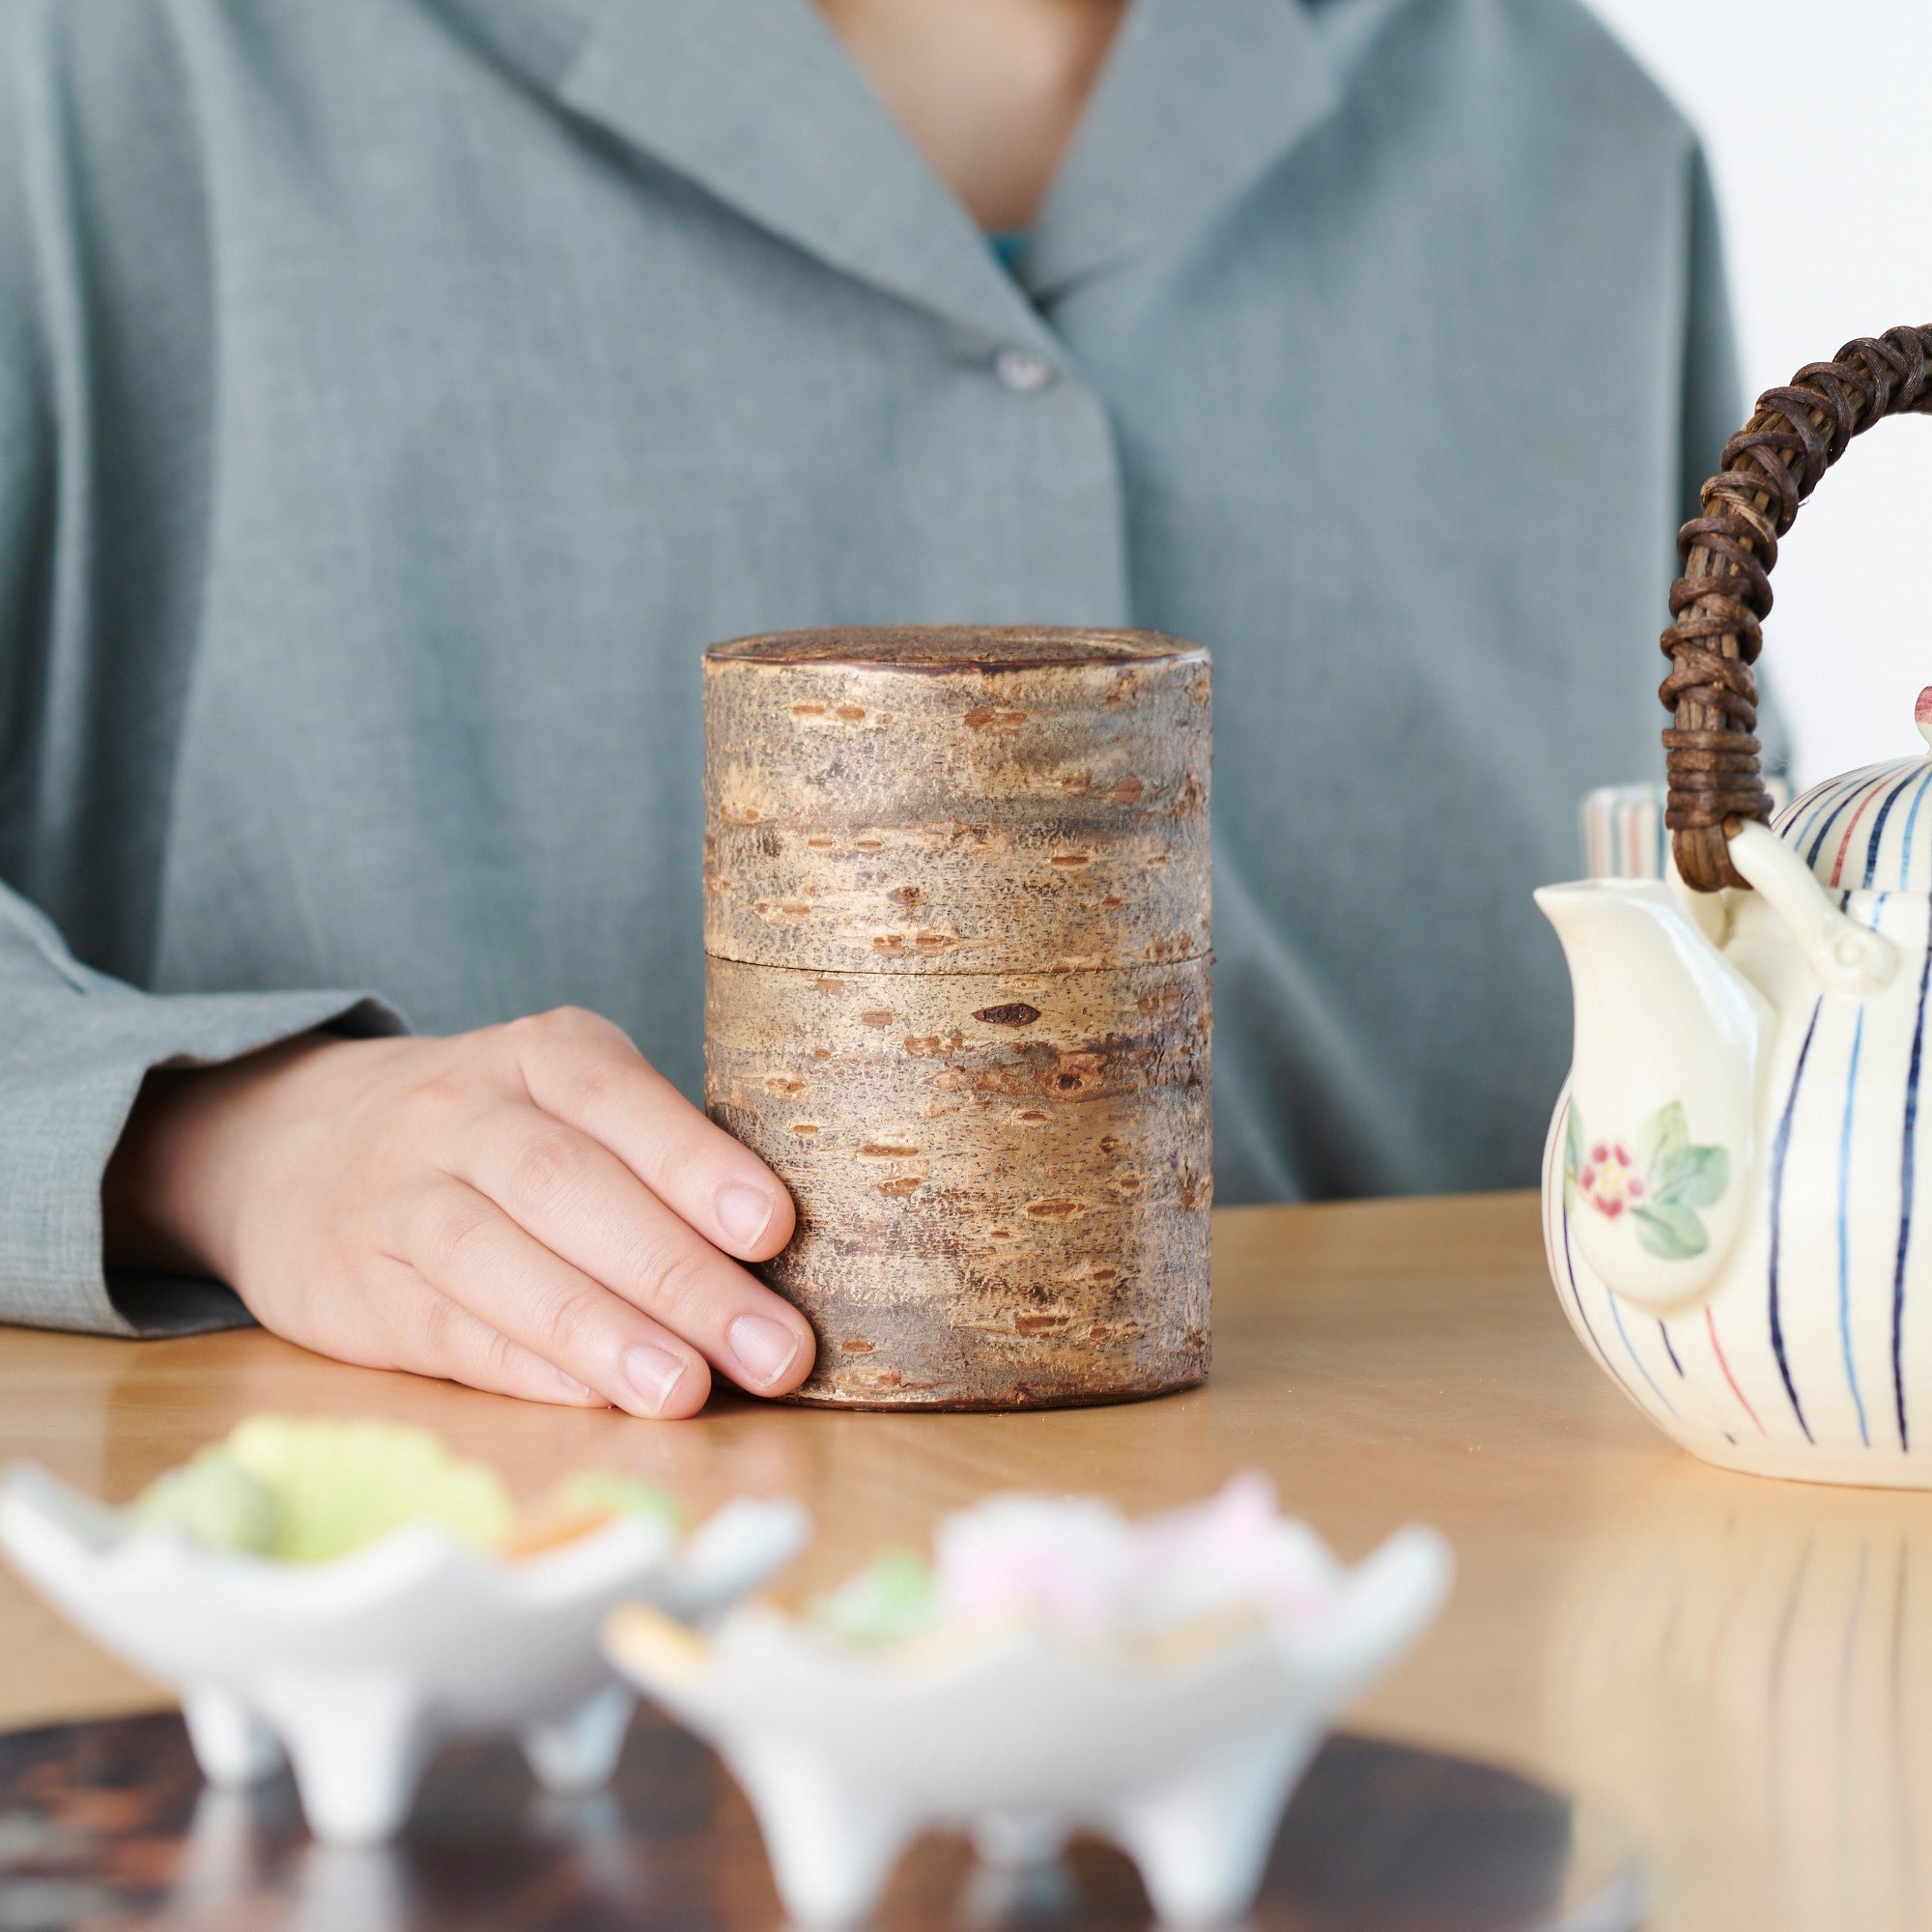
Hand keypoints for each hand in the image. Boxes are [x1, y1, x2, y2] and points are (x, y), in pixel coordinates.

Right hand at [102, 1008, 811, 1416]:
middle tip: (773, 1350)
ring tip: (689, 1391)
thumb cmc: (495, 1133)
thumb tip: (780, 1261)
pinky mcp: (354, 1289)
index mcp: (539, 1056)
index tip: (773, 1229)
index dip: (696, 1164)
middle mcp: (460, 1114)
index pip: (618, 1098)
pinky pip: (446, 1328)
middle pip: (566, 1188)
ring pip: (497, 1262)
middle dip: (679, 1275)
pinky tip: (598, 1402)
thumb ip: (658, 1159)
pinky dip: (527, 1369)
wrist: (292, 1146)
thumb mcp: (568, 1099)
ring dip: (603, 1333)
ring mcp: (398, 1200)